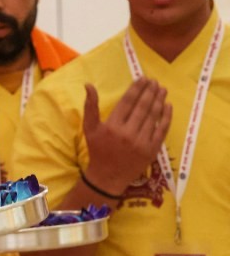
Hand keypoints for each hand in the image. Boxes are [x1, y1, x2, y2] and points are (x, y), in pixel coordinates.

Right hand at [81, 79, 170, 194]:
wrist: (108, 176)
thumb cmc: (98, 150)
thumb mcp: (89, 128)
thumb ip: (90, 106)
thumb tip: (89, 85)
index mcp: (112, 126)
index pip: (127, 102)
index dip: (136, 89)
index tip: (143, 79)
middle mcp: (127, 133)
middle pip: (142, 107)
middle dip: (149, 92)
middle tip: (154, 81)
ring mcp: (141, 142)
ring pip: (153, 117)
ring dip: (159, 101)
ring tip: (162, 90)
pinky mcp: (152, 150)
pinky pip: (161, 130)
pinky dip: (166, 117)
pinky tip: (168, 106)